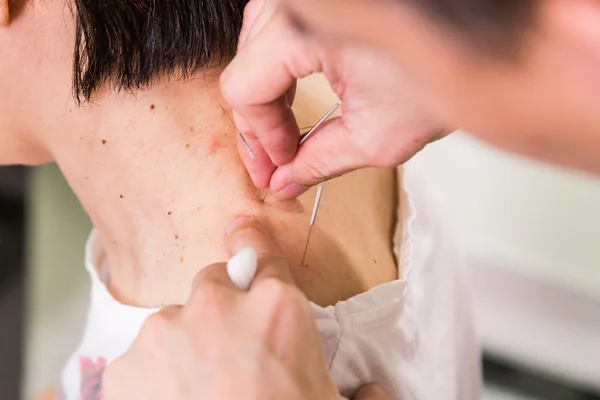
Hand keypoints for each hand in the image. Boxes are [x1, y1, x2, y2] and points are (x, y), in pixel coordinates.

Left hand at [102, 217, 388, 399]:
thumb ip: (360, 393)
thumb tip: (374, 392)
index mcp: (278, 310)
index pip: (262, 256)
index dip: (250, 239)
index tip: (238, 228)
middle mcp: (219, 306)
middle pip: (214, 285)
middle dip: (221, 311)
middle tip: (229, 357)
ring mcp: (167, 331)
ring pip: (174, 323)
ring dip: (184, 347)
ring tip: (198, 393)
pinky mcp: (127, 366)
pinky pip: (141, 361)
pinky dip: (151, 378)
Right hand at [221, 0, 451, 199]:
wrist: (483, 42)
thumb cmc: (444, 74)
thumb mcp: (375, 136)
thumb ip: (319, 162)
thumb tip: (285, 181)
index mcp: (304, 26)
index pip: (245, 87)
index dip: (260, 136)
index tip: (281, 164)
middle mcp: (302, 2)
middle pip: (245, 66)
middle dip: (258, 122)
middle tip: (276, 160)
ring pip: (254, 47)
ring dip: (265, 95)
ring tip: (283, 133)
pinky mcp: (324, 1)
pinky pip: (277, 32)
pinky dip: (279, 69)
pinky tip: (290, 97)